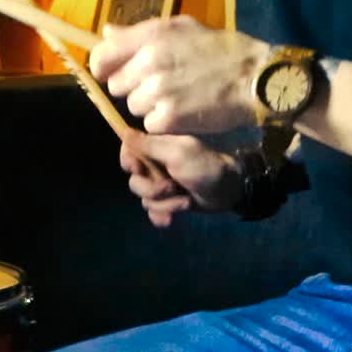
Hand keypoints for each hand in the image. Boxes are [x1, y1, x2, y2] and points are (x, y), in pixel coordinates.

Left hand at [90, 16, 269, 134]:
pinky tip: (184, 112)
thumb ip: (140, 32)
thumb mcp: (182, 28)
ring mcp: (158, 91)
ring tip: (177, 98)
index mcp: (151, 36)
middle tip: (161, 86)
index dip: (106, 68)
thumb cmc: (221, 51)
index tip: (116, 74)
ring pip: (133, 107)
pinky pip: (150, 125)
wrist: (255, 78)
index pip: (102, 57)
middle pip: (116, 87)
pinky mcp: (168, 118)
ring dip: (150, 108)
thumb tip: (106, 34)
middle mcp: (150, 62)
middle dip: (134, 89)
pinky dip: (164, 124)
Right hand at [120, 130, 244, 227]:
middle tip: (171, 187)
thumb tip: (122, 131)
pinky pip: (153, 212)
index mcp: (157, 148)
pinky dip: (161, 216)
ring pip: (145, 199)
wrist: (229, 190)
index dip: (129, 162)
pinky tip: (171, 220)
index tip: (138, 169)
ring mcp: (163, 185)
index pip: (129, 151)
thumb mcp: (176, 152)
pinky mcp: (169, 202)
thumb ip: (148, 144)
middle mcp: (157, 166)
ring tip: (185, 201)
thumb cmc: (205, 165)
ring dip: (164, 203)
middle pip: (135, 180)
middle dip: (151, 189)